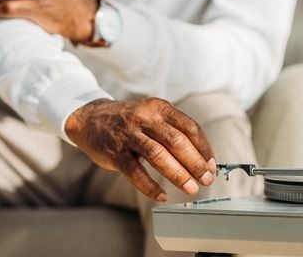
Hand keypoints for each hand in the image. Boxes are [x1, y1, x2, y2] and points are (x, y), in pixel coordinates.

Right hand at [65, 98, 216, 201]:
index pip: (189, 127)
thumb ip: (173, 131)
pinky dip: (150, 186)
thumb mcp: (152, 115)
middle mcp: (145, 118)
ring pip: (157, 155)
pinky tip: (162, 195)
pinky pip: (135, 172)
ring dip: (178, 174)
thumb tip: (202, 159)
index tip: (212, 165)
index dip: (204, 148)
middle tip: (206, 179)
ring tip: (190, 188)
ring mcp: (128, 134)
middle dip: (195, 163)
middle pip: (176, 141)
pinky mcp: (115, 152)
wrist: (90, 118)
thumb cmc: (129, 122)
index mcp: (159, 108)